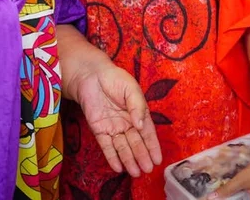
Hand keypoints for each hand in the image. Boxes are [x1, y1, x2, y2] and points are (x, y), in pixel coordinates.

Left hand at [73, 61, 161, 177]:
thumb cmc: (114, 79)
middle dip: (142, 156)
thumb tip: (140, 125)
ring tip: (135, 172)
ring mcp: (113, 128)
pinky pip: (106, 145)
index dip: (153, 147)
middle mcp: (127, 124)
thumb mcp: (131, 89)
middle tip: (147, 169)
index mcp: (138, 114)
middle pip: (135, 143)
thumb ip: (137, 106)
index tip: (158, 160)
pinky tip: (117, 167)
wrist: (91, 75)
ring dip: (128, 160)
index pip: (147, 133)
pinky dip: (111, 157)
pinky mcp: (99, 130)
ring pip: (122, 147)